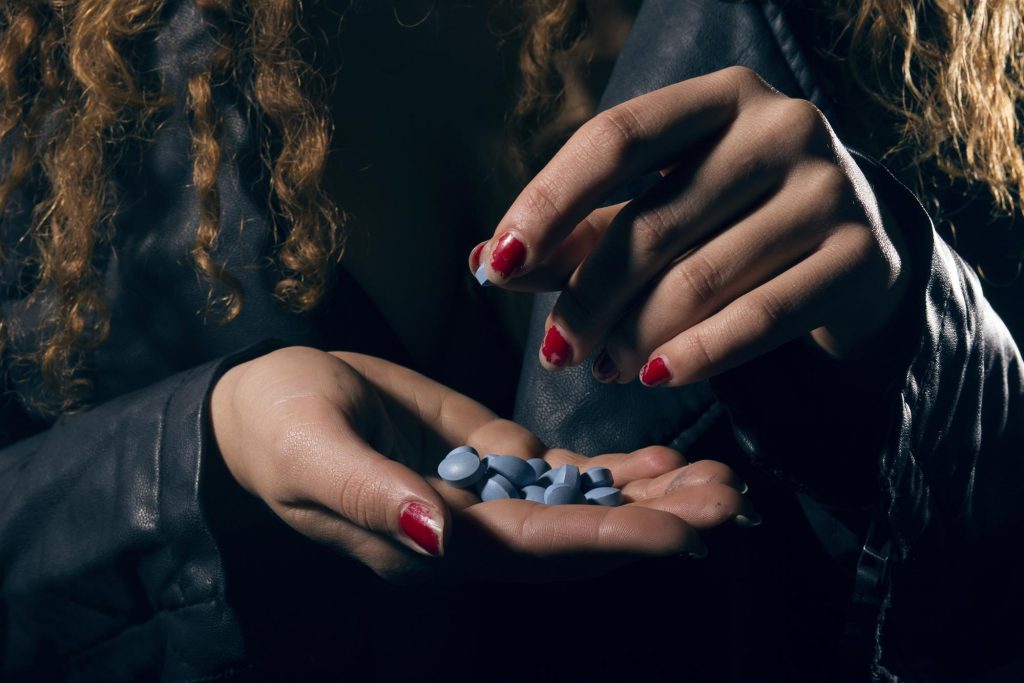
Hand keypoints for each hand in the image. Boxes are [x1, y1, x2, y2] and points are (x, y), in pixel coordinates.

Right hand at [210, 347, 752, 581]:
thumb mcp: (313, 455)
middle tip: (729, 501)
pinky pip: (560, 477)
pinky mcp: (487, 463)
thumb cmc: (279, 427)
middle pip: (577, 540)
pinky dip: (614, 474)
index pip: (533, 550)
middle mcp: (470, 535)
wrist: (269, 406)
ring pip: (580, 510)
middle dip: (654, 524)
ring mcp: (484, 499)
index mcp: (430, 543)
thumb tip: (438, 538)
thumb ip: (373, 499)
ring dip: (650, 499)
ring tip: (718, 480)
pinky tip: (663, 461)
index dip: (608, 543)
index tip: (680, 534)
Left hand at [471, 66, 909, 384]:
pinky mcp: (862, 255)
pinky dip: (696, 355)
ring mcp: (830, 187)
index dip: (547, 202)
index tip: (498, 267)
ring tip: (601, 367)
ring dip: (634, 335)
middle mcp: (781, 126)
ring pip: (701, 279)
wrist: (854, 247)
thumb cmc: (732, 222)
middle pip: (651, 222)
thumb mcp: (655, 209)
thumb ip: (576, 234)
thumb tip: (483, 264)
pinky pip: (760, 318)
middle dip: (588, 298)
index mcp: (719, 98)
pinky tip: (651, 377)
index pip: (615, 140)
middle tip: (556, 350)